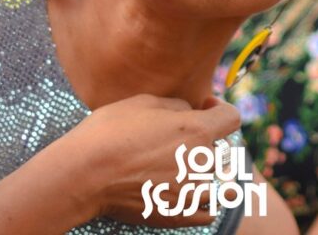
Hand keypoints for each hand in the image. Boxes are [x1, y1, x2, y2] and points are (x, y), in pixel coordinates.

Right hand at [69, 93, 240, 227]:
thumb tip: (190, 111)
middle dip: (208, 139)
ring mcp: (192, 192)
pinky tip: (186, 190)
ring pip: (219, 181)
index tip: (204, 108)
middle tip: (180, 137)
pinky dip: (204, 201)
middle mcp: (201, 163)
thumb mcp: (146, 102)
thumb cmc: (112, 131)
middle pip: (223, 148)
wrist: (85, 173)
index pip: (232, 117)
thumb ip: (178, 106)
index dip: (220, 109)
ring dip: (208, 171)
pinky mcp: (179, 215)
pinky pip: (208, 211)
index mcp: (196, 130)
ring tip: (183, 165)